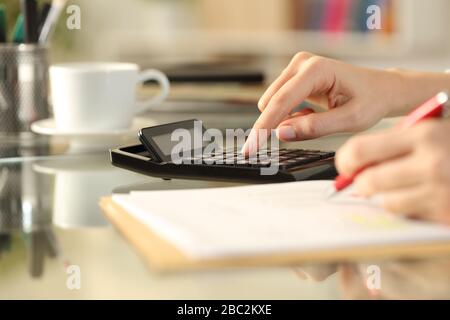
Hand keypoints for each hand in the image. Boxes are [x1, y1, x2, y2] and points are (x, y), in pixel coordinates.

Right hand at [242, 52, 449, 154]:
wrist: (382, 89)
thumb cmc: (371, 101)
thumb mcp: (349, 120)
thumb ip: (314, 128)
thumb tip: (281, 133)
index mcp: (316, 70)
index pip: (281, 102)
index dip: (263, 128)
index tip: (250, 149)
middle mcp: (302, 64)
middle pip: (271, 102)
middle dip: (275, 125)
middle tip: (294, 140)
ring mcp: (297, 68)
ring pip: (273, 104)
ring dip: (286, 120)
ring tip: (317, 120)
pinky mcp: (295, 77)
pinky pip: (280, 103)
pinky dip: (291, 116)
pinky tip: (312, 114)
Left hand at [336, 120, 449, 223]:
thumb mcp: (434, 129)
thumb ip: (396, 140)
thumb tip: (356, 159)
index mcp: (423, 134)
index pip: (360, 150)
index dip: (346, 161)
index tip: (346, 166)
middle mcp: (430, 163)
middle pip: (368, 181)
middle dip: (361, 184)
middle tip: (365, 183)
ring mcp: (439, 192)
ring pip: (386, 202)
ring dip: (386, 197)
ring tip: (401, 187)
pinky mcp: (445, 214)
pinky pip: (408, 216)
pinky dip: (409, 209)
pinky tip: (421, 197)